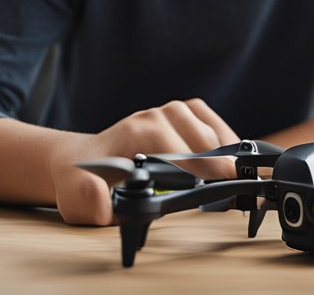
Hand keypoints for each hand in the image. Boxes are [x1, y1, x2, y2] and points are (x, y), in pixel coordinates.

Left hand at [48, 98, 239, 225]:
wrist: (78, 161)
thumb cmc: (81, 182)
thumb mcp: (76, 199)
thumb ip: (89, 201)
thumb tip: (102, 195)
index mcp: (134, 133)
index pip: (178, 148)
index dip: (202, 168)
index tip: (221, 187)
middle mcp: (153, 116)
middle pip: (201, 139)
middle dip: (220, 166)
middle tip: (237, 190)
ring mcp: (167, 112)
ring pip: (208, 128)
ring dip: (225, 152)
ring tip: (236, 179)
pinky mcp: (178, 114)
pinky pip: (209, 120)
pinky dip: (224, 138)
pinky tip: (229, 159)